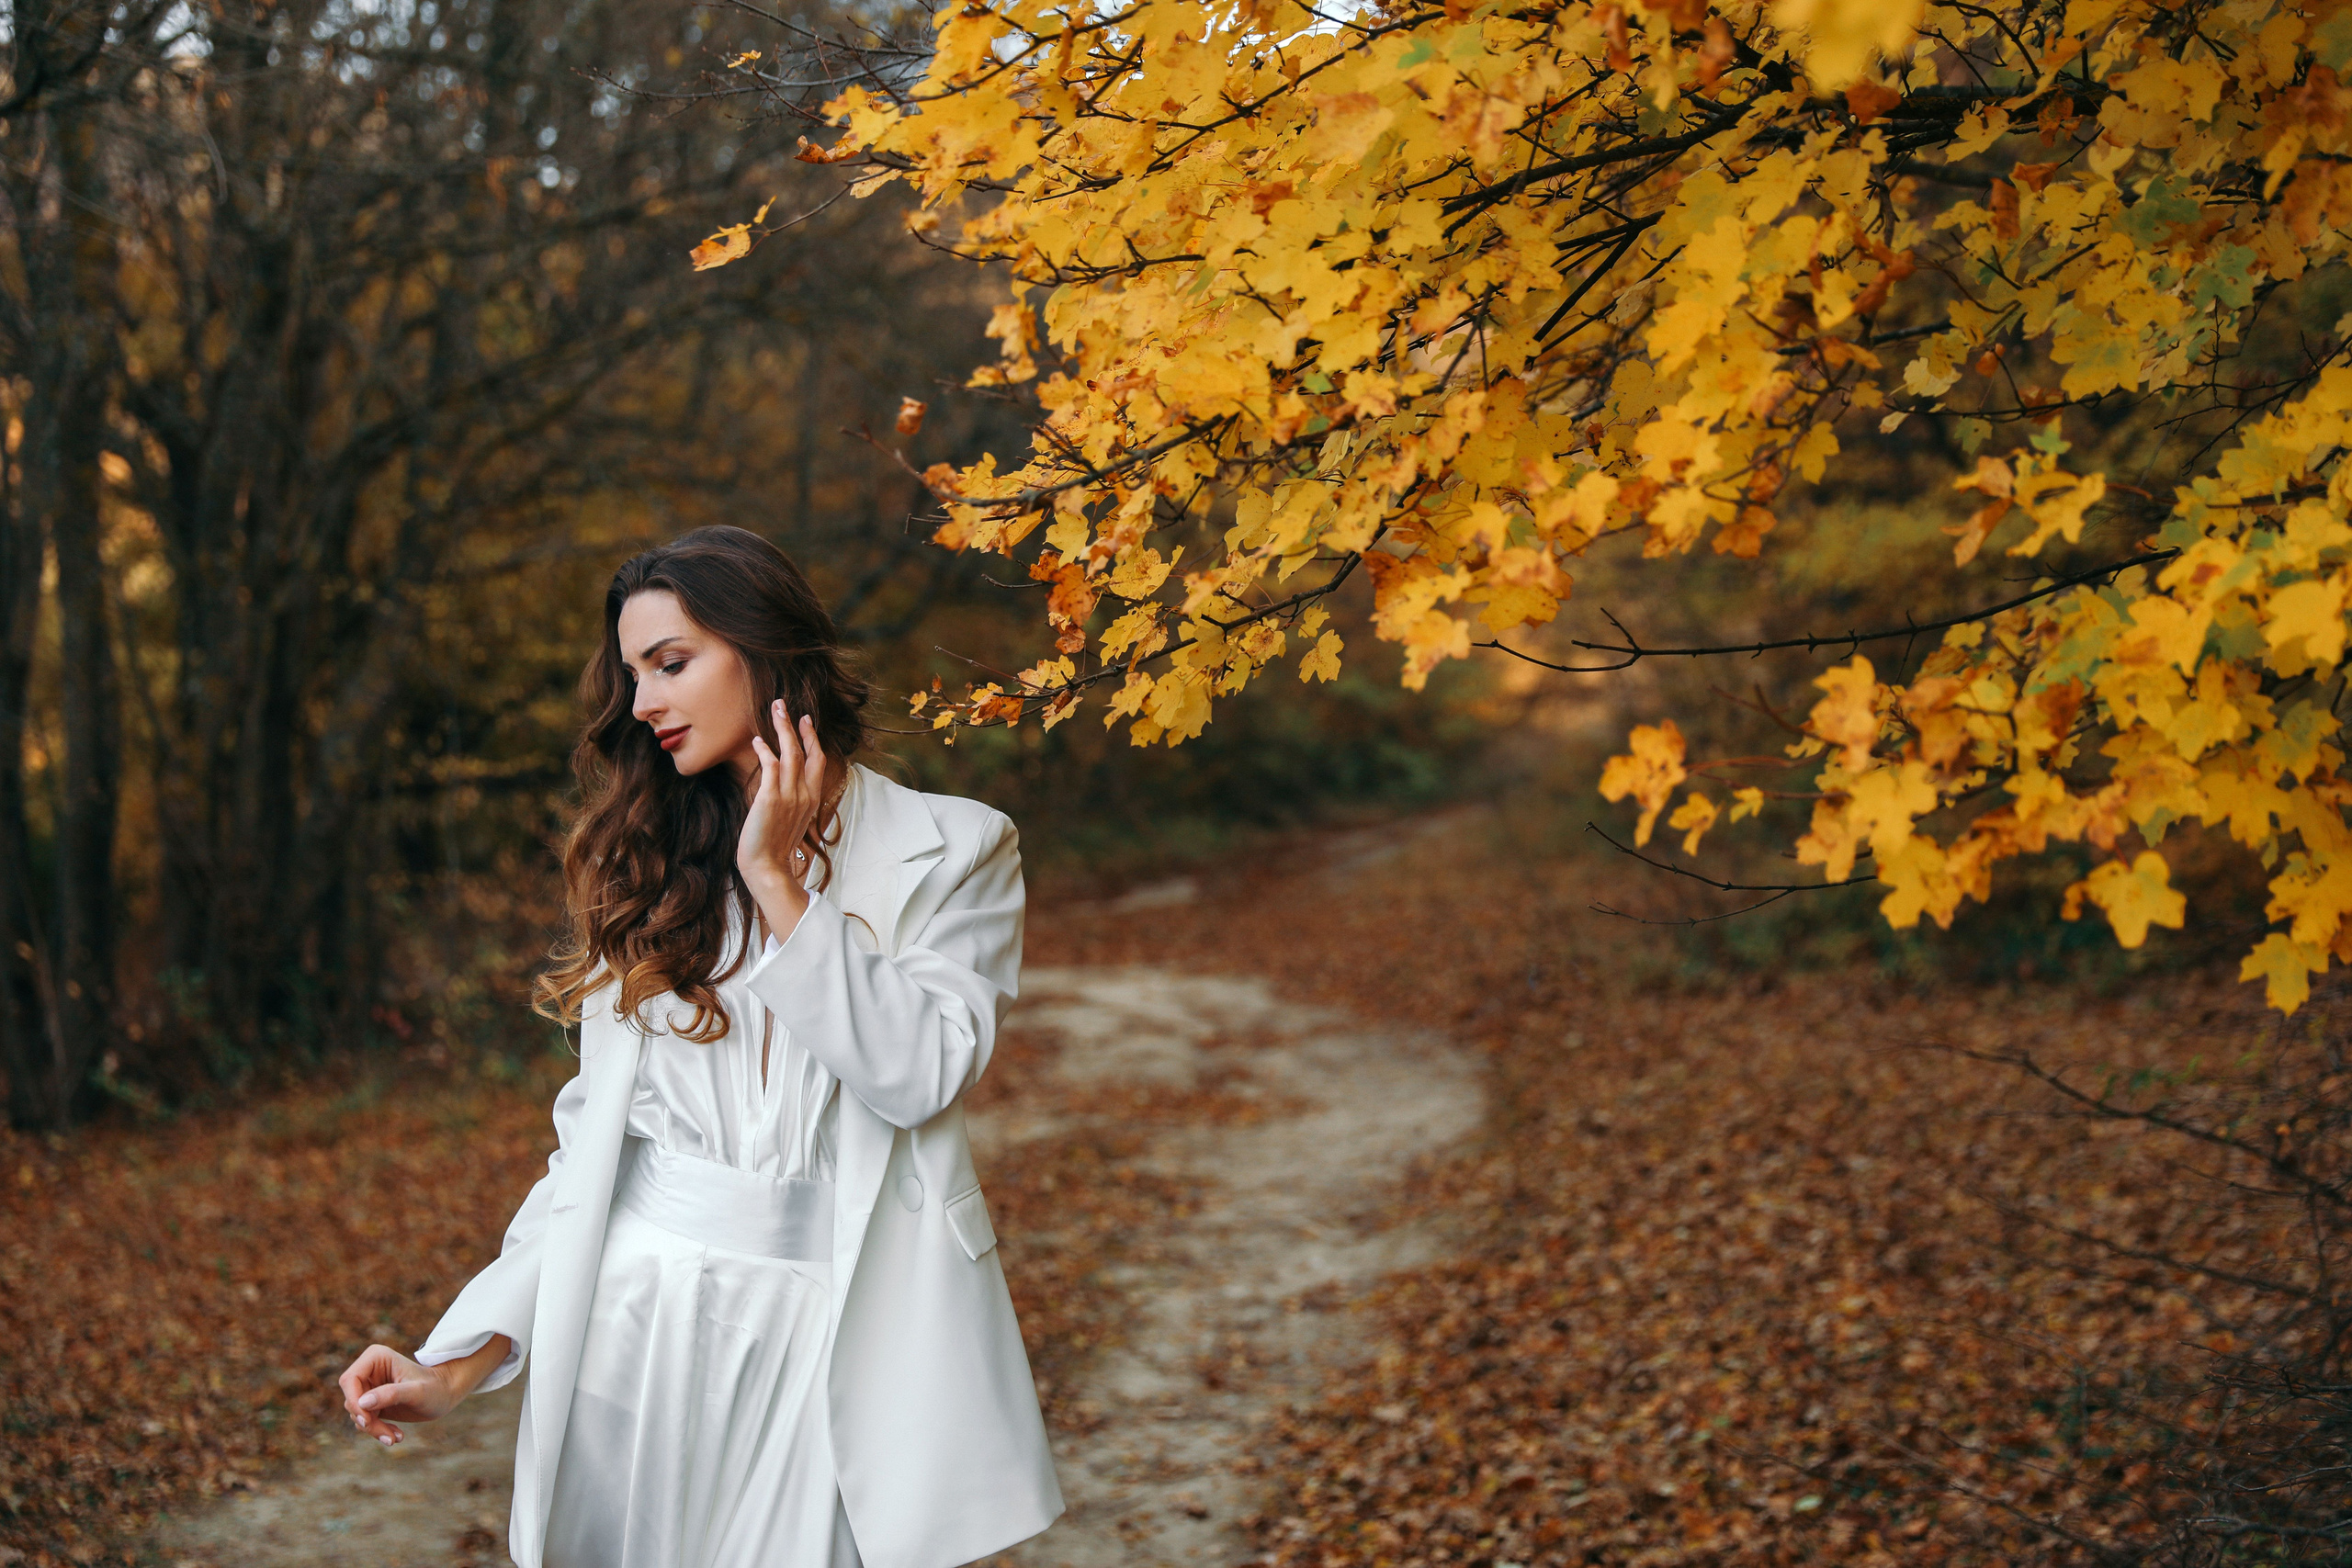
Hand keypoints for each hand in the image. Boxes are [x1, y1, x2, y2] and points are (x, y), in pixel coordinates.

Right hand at [337, 1340, 479, 1444]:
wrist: (446, 1394)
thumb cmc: (435, 1388)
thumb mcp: (417, 1392)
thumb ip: (391, 1394)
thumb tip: (362, 1403)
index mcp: (375, 1358)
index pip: (349, 1380)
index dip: (354, 1401)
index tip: (367, 1420)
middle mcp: (368, 1371)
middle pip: (351, 1400)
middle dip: (366, 1420)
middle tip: (387, 1436)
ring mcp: (369, 1387)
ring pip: (357, 1414)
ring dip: (373, 1429)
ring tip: (395, 1438)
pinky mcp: (372, 1403)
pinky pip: (364, 1421)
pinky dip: (377, 1430)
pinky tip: (397, 1436)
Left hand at [740, 699, 826, 935]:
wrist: (767, 867)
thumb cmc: (774, 847)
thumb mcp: (790, 820)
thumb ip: (790, 800)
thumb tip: (779, 785)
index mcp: (811, 799)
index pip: (818, 761)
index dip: (813, 739)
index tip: (806, 721)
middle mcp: (804, 795)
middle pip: (808, 751)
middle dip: (799, 726)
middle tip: (786, 706)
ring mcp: (789, 796)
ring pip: (791, 752)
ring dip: (783, 728)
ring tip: (775, 709)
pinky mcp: (771, 799)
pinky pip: (772, 766)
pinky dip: (766, 750)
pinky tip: (758, 740)